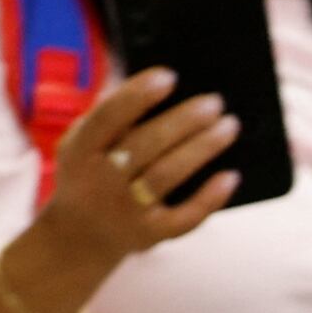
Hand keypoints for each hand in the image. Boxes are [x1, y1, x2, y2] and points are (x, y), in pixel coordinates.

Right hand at [41, 70, 241, 261]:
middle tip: (214, 102)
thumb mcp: (82, 143)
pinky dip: (209, 198)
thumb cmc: (91, 172)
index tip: (169, 76)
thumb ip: (109, 113)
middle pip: (145, 145)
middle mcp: (99, 182)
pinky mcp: (149, 235)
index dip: (137, 95)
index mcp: (81, 150)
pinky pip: (183, 218)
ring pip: (166, 176)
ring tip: (228, 126)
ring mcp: (124, 211)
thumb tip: (153, 81)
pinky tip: (231, 176)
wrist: (80, 237)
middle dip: (183, 121)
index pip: (108, 117)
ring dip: (201, 149)